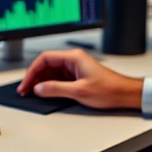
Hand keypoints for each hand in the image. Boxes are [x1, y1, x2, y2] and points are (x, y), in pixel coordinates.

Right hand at [16, 49, 143, 109]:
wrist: (125, 94)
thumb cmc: (109, 89)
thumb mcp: (79, 91)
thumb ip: (56, 89)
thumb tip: (39, 89)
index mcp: (73, 57)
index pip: (45, 58)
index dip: (32, 71)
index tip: (26, 82)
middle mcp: (73, 60)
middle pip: (47, 64)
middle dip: (35, 77)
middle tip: (25, 90)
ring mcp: (75, 68)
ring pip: (52, 72)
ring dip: (42, 82)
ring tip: (33, 93)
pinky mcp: (78, 76)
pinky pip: (59, 78)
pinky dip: (50, 85)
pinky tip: (46, 93)